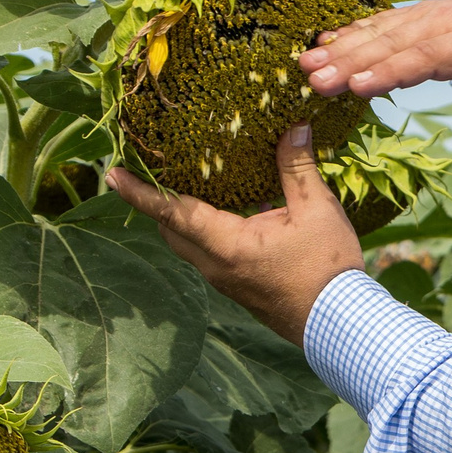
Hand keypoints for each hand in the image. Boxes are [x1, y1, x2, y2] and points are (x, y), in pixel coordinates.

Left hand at [104, 125, 363, 347]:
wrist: (340, 325)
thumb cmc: (327, 270)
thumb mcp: (318, 211)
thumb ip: (297, 168)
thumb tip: (293, 127)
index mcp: (227, 245)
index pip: (171, 213)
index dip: (140, 191)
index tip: (111, 173)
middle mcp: (216, 266)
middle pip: (172, 230)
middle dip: (156, 202)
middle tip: (147, 171)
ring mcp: (226, 280)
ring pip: (188, 245)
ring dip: (180, 217)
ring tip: (182, 186)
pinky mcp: (239, 287)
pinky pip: (209, 254)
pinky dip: (204, 229)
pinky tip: (228, 209)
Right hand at [299, 0, 451, 144]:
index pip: (429, 57)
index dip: (391, 71)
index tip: (357, 86)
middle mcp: (447, 20)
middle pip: (395, 41)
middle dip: (352, 60)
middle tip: (314, 79)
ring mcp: (430, 13)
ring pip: (381, 29)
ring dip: (342, 45)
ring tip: (305, 63)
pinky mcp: (418, 14)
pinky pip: (382, 21)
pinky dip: (351, 32)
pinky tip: (322, 44)